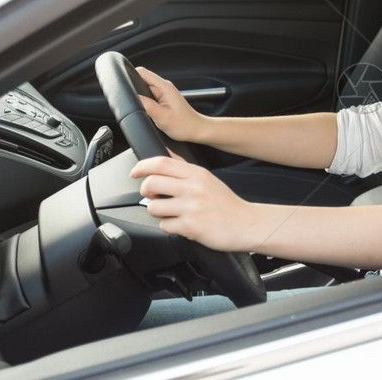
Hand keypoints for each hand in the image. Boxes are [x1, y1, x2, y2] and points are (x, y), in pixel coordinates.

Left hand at [131, 156, 258, 251]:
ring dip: (158, 212)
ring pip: (153, 207)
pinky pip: (164, 226)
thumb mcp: (208, 179)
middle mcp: (193, 188)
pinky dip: (170, 227)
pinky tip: (182, 225)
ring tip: (172, 213)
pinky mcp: (190, 226)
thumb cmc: (227, 204)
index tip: (135, 172)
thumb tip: (166, 153)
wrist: (246, 224)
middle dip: (146, 192)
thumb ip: (185, 168)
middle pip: (151, 183)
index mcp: (197, 174)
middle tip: (153, 196)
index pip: (161, 163)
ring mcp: (191, 207)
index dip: (142, 166)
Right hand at [135, 67, 206, 142]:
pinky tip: (147, 110)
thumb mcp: (162, 117)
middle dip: (134, 89)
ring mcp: (164, 92)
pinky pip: (149, 95)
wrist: (196, 130)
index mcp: (164, 87)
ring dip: (140, 96)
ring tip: (143, 108)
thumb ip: (147, 106)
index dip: (130, 76)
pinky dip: (145, 101)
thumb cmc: (184, 125)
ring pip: (144, 88)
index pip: (142, 72)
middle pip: (141, 79)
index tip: (123, 85)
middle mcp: (164, 87)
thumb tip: (133, 97)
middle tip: (134, 103)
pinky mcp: (163, 99)